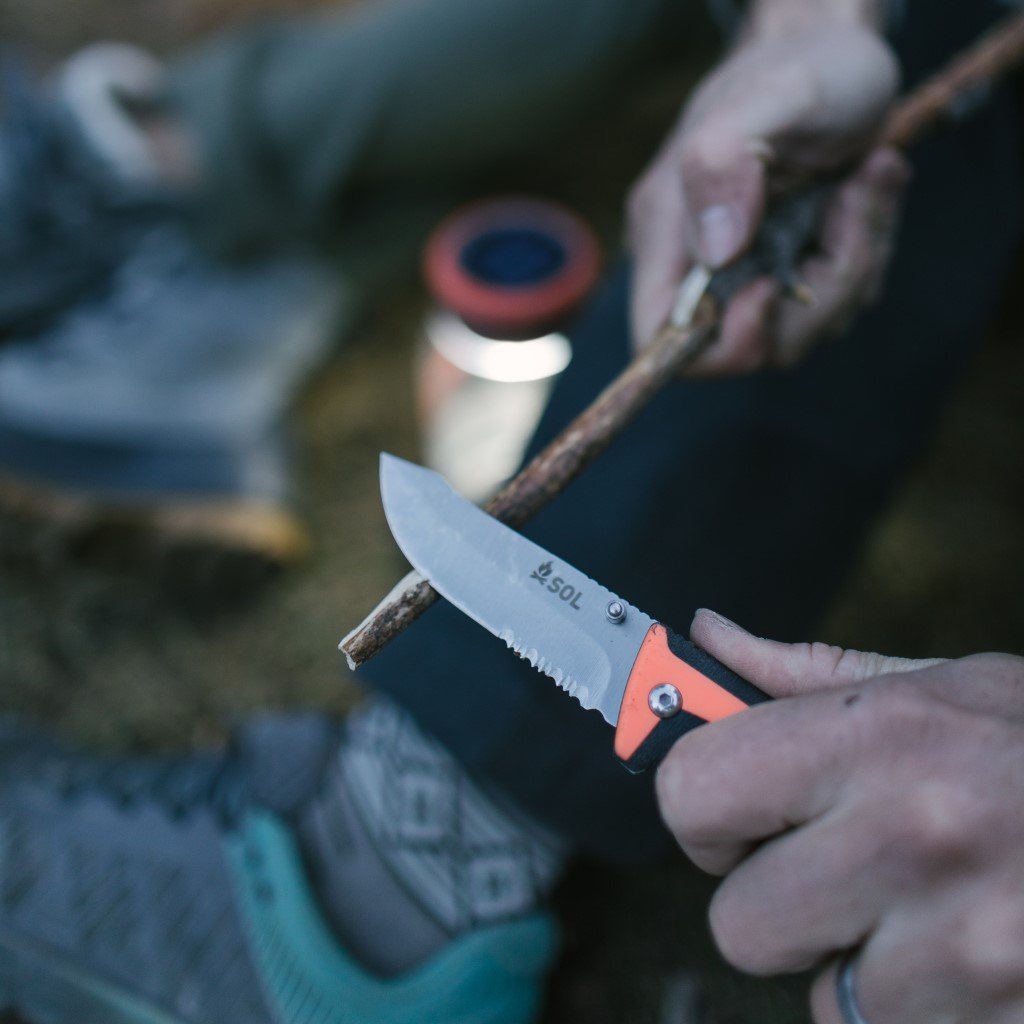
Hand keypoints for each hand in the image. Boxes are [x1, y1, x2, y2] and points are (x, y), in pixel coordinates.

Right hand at [628, 23, 908, 371]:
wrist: (836, 50)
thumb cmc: (802, 66)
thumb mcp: (773, 96)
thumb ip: (726, 164)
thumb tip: (716, 252)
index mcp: (670, 234)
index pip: (660, 338)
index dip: (717, 344)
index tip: (773, 291)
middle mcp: (703, 264)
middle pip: (751, 347)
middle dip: (817, 295)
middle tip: (848, 210)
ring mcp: (751, 270)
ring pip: (802, 328)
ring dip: (852, 263)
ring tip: (863, 184)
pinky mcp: (794, 267)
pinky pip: (833, 301)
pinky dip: (864, 252)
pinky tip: (866, 191)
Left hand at [657, 609, 1023, 1022]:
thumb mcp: (941, 687)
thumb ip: (805, 675)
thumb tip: (707, 638)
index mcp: (878, 738)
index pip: (692, 793)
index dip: (705, 812)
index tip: (737, 816)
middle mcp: (917, 836)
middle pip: (740, 924)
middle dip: (785, 906)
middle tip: (854, 871)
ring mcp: (973, 949)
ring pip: (826, 1003)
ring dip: (870, 970)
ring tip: (942, 911)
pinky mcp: (1006, 1022)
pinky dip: (930, 1016)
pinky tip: (981, 960)